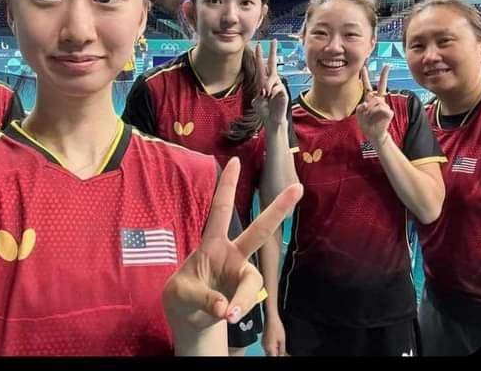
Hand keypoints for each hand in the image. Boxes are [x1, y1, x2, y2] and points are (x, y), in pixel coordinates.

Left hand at [162, 158, 302, 336]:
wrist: (189, 318)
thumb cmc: (183, 296)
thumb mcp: (182, 294)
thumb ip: (202, 298)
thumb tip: (225, 308)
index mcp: (212, 242)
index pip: (220, 209)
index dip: (226, 185)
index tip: (234, 161)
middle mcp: (232, 254)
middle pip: (259, 230)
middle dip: (278, 209)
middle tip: (298, 187)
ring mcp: (241, 274)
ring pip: (253, 278)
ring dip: (244, 296)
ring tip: (228, 314)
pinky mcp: (245, 293)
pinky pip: (248, 300)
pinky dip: (239, 308)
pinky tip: (226, 316)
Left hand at [251, 40, 288, 128]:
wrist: (271, 121)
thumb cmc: (264, 111)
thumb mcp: (256, 101)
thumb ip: (258, 94)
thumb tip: (264, 89)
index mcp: (263, 81)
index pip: (261, 66)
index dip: (259, 56)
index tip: (257, 46)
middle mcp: (272, 81)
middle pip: (273, 63)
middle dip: (273, 51)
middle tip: (273, 41)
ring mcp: (278, 85)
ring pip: (272, 77)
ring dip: (267, 85)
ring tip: (265, 94)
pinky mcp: (284, 92)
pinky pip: (277, 87)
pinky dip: (272, 92)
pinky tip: (271, 97)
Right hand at [261, 314, 286, 355]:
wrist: (271, 318)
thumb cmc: (276, 326)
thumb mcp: (282, 340)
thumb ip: (282, 350)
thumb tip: (282, 355)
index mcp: (270, 348)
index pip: (274, 357)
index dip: (279, 356)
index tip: (283, 355)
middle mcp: (265, 346)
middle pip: (271, 355)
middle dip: (277, 354)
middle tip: (283, 351)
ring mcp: (263, 343)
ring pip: (269, 351)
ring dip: (275, 351)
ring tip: (280, 345)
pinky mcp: (263, 339)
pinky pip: (267, 347)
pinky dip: (272, 347)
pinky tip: (276, 343)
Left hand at [357, 65, 393, 143]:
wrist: (373, 134)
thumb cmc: (366, 124)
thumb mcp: (359, 115)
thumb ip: (360, 108)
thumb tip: (367, 104)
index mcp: (369, 99)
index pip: (367, 86)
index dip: (365, 77)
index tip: (364, 67)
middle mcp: (378, 100)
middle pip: (381, 86)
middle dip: (384, 75)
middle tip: (387, 65)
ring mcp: (384, 105)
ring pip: (376, 101)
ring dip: (370, 109)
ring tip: (370, 116)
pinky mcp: (389, 112)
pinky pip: (381, 108)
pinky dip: (376, 113)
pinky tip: (377, 118)